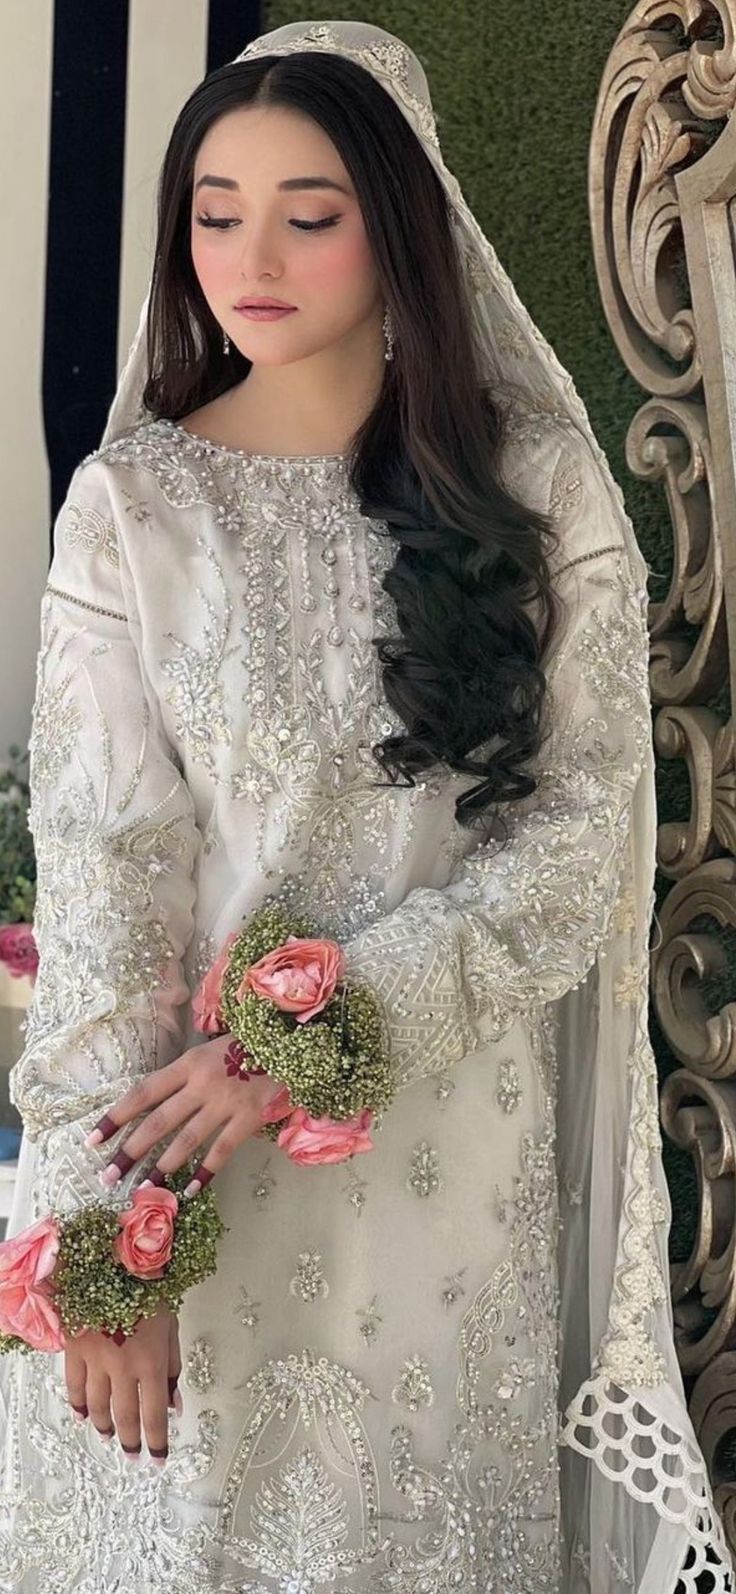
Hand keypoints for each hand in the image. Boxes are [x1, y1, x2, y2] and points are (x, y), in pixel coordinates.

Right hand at [65, 1301, 180, 1463]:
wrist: (115, 1260)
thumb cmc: (150, 1288)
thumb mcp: (171, 1327)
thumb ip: (173, 1368)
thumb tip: (175, 1404)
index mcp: (151, 1361)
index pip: (155, 1414)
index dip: (157, 1441)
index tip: (158, 1459)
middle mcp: (122, 1366)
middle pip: (125, 1417)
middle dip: (131, 1441)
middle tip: (133, 1456)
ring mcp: (95, 1359)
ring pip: (98, 1406)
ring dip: (105, 1427)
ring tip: (110, 1437)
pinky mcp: (74, 1349)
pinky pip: (74, 1385)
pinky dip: (78, 1404)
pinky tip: (83, 1415)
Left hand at [85, 1034, 288, 1196]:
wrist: (288, 1042)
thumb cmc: (243, 1047)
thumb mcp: (206, 1053)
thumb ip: (183, 1077)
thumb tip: (150, 1107)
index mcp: (188, 1063)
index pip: (143, 1092)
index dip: (116, 1116)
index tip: (93, 1139)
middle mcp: (202, 1083)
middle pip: (158, 1122)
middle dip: (130, 1151)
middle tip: (108, 1176)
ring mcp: (226, 1102)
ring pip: (186, 1140)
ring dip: (162, 1167)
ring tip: (143, 1189)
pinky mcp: (248, 1118)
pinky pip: (222, 1150)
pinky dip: (206, 1172)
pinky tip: (190, 1190)